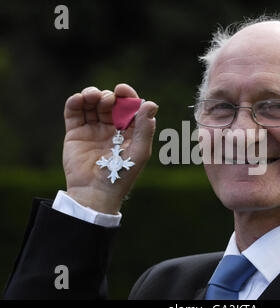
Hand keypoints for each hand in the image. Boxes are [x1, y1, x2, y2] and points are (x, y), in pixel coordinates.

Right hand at [63, 84, 157, 213]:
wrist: (95, 192)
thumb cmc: (121, 175)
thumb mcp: (139, 152)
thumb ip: (145, 129)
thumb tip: (150, 104)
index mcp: (129, 131)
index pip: (129, 107)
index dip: (127, 96)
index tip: (122, 90)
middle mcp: (112, 128)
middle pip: (110, 103)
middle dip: (109, 96)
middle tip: (108, 100)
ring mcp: (93, 129)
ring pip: (92, 103)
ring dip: (92, 94)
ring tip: (91, 97)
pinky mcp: (76, 132)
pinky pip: (74, 112)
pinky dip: (75, 101)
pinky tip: (79, 100)